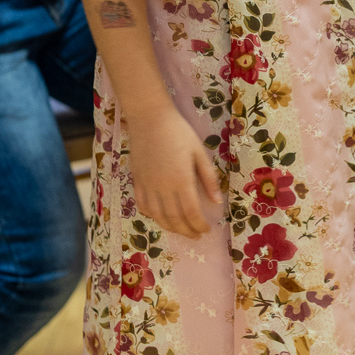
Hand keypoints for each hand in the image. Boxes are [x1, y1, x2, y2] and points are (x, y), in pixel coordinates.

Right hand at [126, 105, 223, 238]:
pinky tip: (161, 218)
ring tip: (181, 231)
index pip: (191, 212)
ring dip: (170, 227)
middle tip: (196, 235)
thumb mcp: (199, 152)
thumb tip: (217, 201)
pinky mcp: (137, 181)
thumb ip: (208, 178)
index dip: (199, 224)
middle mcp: (162, 187)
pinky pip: (143, 205)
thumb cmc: (179, 132)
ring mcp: (147, 186)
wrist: (149, 118)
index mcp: (181, 180)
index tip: (206, 230)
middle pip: (174, 218)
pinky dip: (152, 216)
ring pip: (158, 216)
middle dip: (187, 230)